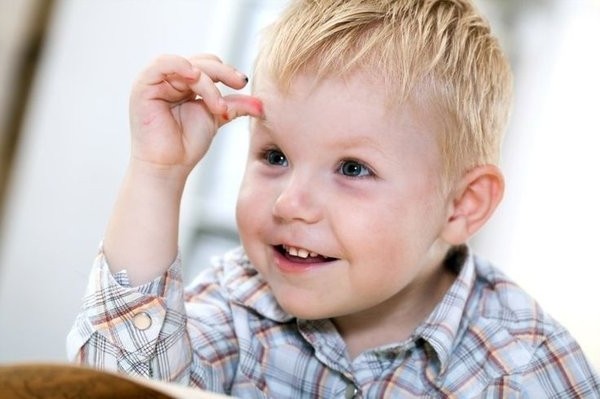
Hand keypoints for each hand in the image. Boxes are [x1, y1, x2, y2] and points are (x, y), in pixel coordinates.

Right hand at [129, 54, 262, 176]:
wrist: (169, 166)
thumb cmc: (188, 144)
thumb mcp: (216, 117)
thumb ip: (235, 106)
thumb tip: (262, 104)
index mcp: (186, 84)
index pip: (209, 65)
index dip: (227, 71)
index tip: (243, 84)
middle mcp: (171, 79)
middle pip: (201, 62)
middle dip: (222, 73)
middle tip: (239, 85)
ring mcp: (156, 81)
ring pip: (188, 66)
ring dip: (207, 82)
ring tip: (216, 105)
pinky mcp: (144, 86)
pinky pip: (162, 65)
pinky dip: (180, 66)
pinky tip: (194, 77)